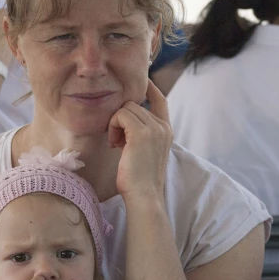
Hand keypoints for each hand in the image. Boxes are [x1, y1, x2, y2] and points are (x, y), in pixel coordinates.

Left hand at [108, 79, 172, 200]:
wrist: (144, 195)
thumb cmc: (139, 180)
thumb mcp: (143, 152)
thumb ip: (140, 135)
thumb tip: (123, 121)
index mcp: (166, 130)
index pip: (159, 100)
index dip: (148, 89)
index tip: (139, 84)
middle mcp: (163, 126)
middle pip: (134, 104)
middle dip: (121, 119)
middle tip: (117, 141)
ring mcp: (154, 128)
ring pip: (126, 107)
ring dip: (115, 124)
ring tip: (117, 144)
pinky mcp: (141, 132)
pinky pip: (120, 114)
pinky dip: (113, 127)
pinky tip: (115, 145)